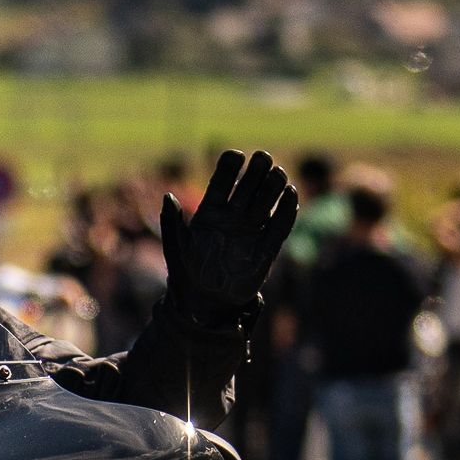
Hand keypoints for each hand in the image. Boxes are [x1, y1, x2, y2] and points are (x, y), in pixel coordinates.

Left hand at [156, 149, 299, 316]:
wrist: (204, 303)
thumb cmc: (185, 273)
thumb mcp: (175, 247)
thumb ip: (172, 223)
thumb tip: (168, 196)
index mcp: (210, 211)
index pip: (222, 180)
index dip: (230, 166)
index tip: (237, 156)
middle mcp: (233, 216)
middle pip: (248, 185)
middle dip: (256, 170)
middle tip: (263, 158)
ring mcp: (250, 230)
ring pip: (266, 200)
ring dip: (273, 185)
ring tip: (278, 173)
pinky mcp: (266, 248)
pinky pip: (279, 226)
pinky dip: (287, 211)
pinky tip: (291, 194)